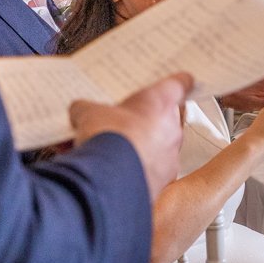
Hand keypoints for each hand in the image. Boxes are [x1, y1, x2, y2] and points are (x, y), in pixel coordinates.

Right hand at [69, 73, 191, 203]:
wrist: (111, 178)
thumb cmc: (109, 137)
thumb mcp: (88, 112)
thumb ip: (87, 108)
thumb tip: (79, 111)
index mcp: (159, 102)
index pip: (179, 84)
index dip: (180, 81)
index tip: (184, 79)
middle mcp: (172, 129)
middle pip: (166, 119)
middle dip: (146, 121)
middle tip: (124, 122)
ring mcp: (170, 158)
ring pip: (157, 148)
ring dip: (139, 148)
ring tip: (110, 152)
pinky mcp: (163, 183)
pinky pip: (150, 171)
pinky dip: (134, 170)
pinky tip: (111, 171)